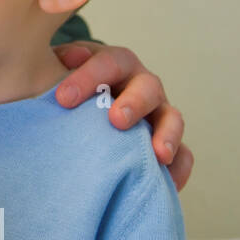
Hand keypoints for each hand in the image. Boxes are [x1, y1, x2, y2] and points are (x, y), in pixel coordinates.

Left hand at [53, 41, 191, 189]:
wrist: (79, 107)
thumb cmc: (66, 87)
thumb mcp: (57, 68)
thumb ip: (57, 62)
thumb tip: (71, 57)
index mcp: (116, 64)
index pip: (108, 63)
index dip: (88, 78)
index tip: (63, 99)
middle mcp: (142, 85)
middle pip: (148, 87)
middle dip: (134, 103)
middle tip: (117, 120)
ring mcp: (158, 114)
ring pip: (172, 119)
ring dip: (166, 135)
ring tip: (158, 154)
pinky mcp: (165, 143)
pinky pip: (182, 155)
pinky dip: (177, 169)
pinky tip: (168, 183)